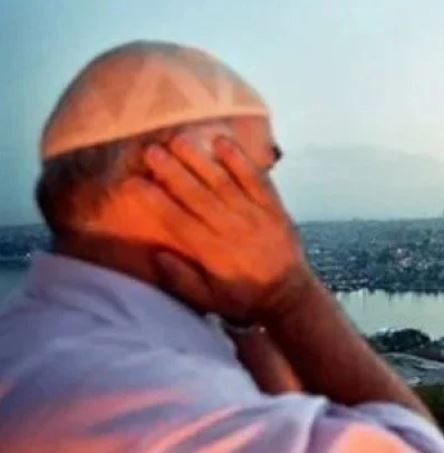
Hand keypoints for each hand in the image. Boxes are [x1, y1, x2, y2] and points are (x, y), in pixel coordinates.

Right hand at [137, 134, 312, 322]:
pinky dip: (240, 161)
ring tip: (178, 140)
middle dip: (172, 171)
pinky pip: (256, 180)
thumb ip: (181, 280)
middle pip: (196, 195)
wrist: (290, 296)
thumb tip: (156, 254)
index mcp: (211, 252)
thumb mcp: (209, 300)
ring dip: (199, 160)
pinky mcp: (273, 208)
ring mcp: (254, 215)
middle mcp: (231, 229)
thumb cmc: (245, 298)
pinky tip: (223, 142)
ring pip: (222, 182)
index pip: (176, 220)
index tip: (132, 182)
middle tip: (150, 150)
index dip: (153, 199)